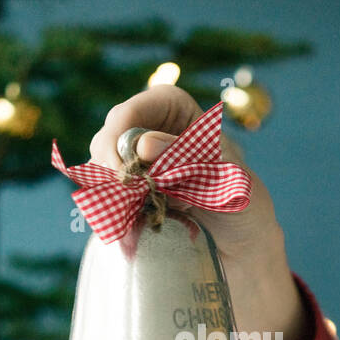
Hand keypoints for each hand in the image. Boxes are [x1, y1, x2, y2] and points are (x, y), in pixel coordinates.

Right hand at [89, 84, 283, 261]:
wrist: (239, 233)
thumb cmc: (239, 197)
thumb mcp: (221, 176)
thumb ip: (184, 158)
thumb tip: (143, 145)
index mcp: (172, 106)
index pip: (130, 113)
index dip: (117, 139)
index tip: (120, 171)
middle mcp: (147, 124)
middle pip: (107, 138)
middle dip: (111, 169)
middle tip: (129, 199)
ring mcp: (133, 155)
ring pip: (100, 167)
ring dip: (111, 193)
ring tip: (138, 216)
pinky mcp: (129, 185)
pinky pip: (105, 192)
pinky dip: (113, 209)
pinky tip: (131, 225)